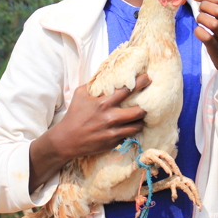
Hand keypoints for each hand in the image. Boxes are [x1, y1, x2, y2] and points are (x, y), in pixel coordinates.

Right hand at [28, 73, 149, 191]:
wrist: (67, 140)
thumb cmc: (74, 114)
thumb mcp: (80, 94)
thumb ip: (94, 84)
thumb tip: (105, 74)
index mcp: (103, 103)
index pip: (127, 90)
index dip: (140, 82)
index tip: (147, 78)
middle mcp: (110, 117)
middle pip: (138, 110)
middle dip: (147, 105)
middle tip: (150, 101)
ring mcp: (113, 132)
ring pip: (138, 125)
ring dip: (141, 120)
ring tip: (142, 115)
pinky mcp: (113, 143)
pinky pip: (130, 135)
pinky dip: (132, 130)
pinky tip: (132, 126)